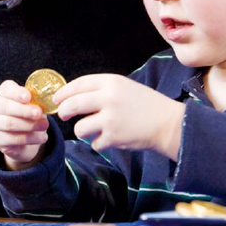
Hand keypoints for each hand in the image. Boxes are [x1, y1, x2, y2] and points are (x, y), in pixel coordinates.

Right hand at [0, 80, 49, 170]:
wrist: (21, 136)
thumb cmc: (26, 112)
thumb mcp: (31, 104)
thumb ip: (35, 100)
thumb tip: (45, 102)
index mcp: (1, 94)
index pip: (6, 89)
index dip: (17, 93)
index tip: (28, 97)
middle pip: (5, 107)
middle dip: (23, 110)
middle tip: (39, 113)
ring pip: (9, 124)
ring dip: (29, 125)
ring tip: (45, 125)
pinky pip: (13, 140)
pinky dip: (30, 138)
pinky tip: (42, 137)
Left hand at [53, 74, 185, 159]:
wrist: (168, 122)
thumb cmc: (146, 104)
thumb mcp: (125, 87)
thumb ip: (102, 89)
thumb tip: (73, 96)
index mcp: (112, 82)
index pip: (79, 84)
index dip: (64, 92)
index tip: (57, 98)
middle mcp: (109, 98)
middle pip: (72, 104)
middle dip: (63, 111)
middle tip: (62, 115)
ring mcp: (110, 118)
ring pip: (79, 128)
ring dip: (82, 131)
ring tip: (92, 130)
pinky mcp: (113, 137)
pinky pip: (94, 143)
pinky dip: (99, 143)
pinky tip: (109, 139)